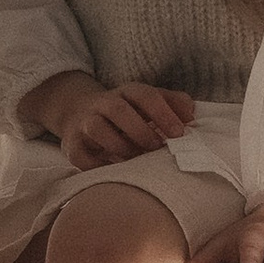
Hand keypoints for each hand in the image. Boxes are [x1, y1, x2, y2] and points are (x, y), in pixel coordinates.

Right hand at [24, 72, 197, 168]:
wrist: (80, 113)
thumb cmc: (127, 112)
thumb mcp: (149, 102)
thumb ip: (173, 103)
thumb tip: (192, 114)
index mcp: (126, 91)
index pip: (145, 95)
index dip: (163, 113)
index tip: (179, 133)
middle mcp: (103, 103)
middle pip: (119, 109)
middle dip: (141, 130)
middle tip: (157, 148)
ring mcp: (84, 123)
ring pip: (97, 129)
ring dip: (120, 146)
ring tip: (138, 160)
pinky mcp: (72, 145)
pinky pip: (81, 155)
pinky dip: (98, 165)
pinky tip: (116, 171)